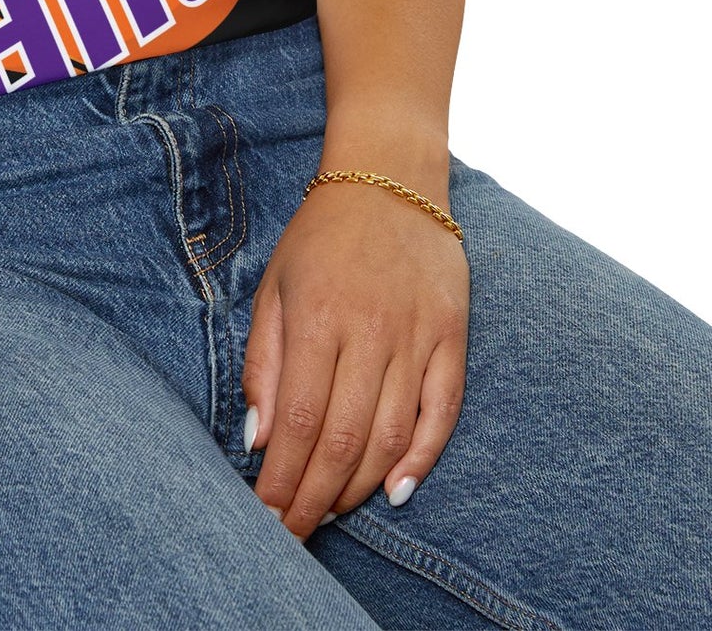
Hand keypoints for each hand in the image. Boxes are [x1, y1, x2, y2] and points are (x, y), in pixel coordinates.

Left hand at [241, 173, 469, 538]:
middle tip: (295, 533)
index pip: (299, 420)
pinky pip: (442, 412)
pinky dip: (422, 458)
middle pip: (344, 439)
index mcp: (318, 317)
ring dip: (359, 486)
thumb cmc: (320, 237)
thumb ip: (264, 363)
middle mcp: (370, 331)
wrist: (389, 178)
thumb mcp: (274, 287)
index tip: (267, 515)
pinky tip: (396, 491)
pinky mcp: (453, 336)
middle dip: (315, 497)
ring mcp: (417, 335)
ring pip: (391, 435)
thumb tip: (259, 438)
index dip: (283, 478)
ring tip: (332, 512)